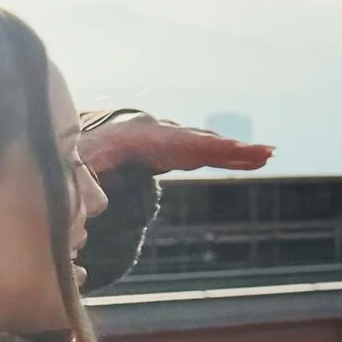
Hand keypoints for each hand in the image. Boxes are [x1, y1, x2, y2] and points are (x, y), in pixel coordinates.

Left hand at [81, 115, 273, 177]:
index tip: (231, 150)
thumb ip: (84, 183)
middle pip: (196, 141)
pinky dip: (228, 156)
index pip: (172, 143)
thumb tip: (95, 205)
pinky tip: (251, 161)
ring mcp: (167, 142)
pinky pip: (204, 153)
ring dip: (235, 151)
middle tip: (262, 152)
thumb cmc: (77, 157)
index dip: (204, 147)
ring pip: (205, 145)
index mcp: (133, 138)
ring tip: (266, 156)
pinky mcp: (173, 152)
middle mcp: (156, 135)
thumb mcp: (74, 168)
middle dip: (227, 147)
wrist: (80, 141)